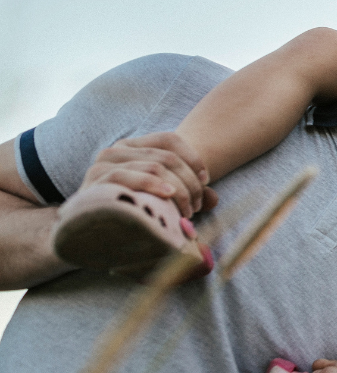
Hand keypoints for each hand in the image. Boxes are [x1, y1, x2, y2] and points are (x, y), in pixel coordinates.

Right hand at [82, 132, 216, 217]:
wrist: (86, 232)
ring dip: (179, 190)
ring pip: (155, 167)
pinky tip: (168, 196)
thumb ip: (189, 194)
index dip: (194, 158)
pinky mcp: (95, 181)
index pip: (170, 140)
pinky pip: (128, 176)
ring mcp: (103, 164)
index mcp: (133, 147)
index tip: (207, 180)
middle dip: (190, 182)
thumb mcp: (163, 200)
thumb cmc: (131, 213)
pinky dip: (153, 185)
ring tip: (187, 212)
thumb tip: (214, 198)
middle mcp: (116, 150)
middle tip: (197, 206)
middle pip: (167, 157)